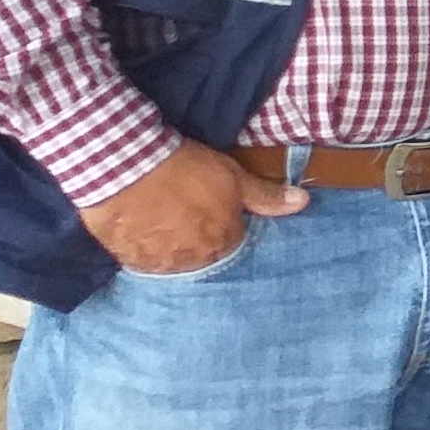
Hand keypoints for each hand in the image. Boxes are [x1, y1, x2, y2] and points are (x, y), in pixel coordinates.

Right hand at [79, 143, 304, 275]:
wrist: (125, 167)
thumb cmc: (185, 168)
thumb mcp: (232, 177)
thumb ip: (265, 195)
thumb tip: (303, 202)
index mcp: (222, 244)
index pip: (230, 242)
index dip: (221, 222)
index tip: (209, 207)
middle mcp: (192, 261)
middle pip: (200, 254)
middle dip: (196, 237)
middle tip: (181, 210)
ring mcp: (158, 263)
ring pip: (169, 260)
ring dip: (167, 244)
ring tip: (159, 216)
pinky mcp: (127, 258)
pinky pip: (138, 258)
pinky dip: (140, 245)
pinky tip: (138, 225)